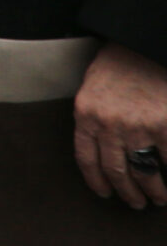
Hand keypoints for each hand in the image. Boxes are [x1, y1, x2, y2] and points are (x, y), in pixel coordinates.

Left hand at [75, 41, 166, 206]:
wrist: (140, 42)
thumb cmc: (117, 64)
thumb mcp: (92, 89)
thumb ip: (94, 118)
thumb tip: (101, 149)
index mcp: (85, 114)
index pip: (86, 159)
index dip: (96, 181)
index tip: (104, 193)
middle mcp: (108, 124)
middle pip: (117, 172)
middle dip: (127, 193)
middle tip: (136, 203)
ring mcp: (137, 126)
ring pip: (144, 172)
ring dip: (153, 192)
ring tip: (158, 199)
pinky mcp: (164, 126)